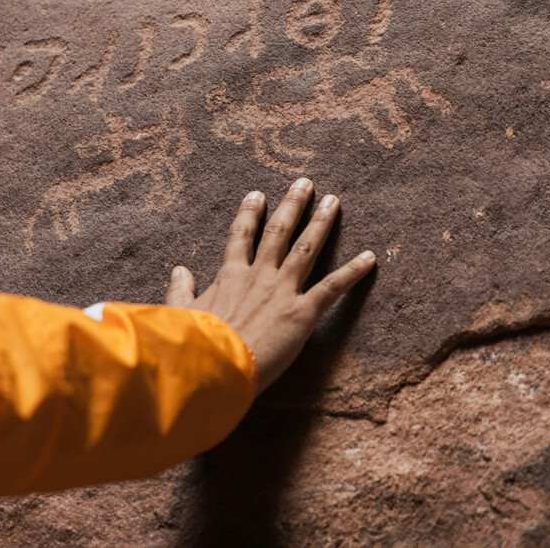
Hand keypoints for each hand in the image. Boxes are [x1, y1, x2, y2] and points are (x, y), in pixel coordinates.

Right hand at [165, 178, 375, 393]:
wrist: (214, 366)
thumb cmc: (195, 345)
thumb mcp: (182, 314)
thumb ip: (181, 291)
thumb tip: (178, 271)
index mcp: (230, 275)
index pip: (240, 235)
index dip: (249, 213)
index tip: (257, 194)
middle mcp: (259, 275)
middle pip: (278, 232)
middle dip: (292, 205)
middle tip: (305, 184)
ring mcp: (282, 291)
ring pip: (306, 248)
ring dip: (322, 223)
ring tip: (334, 201)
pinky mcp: (302, 312)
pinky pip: (333, 287)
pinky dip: (353, 271)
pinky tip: (370, 257)